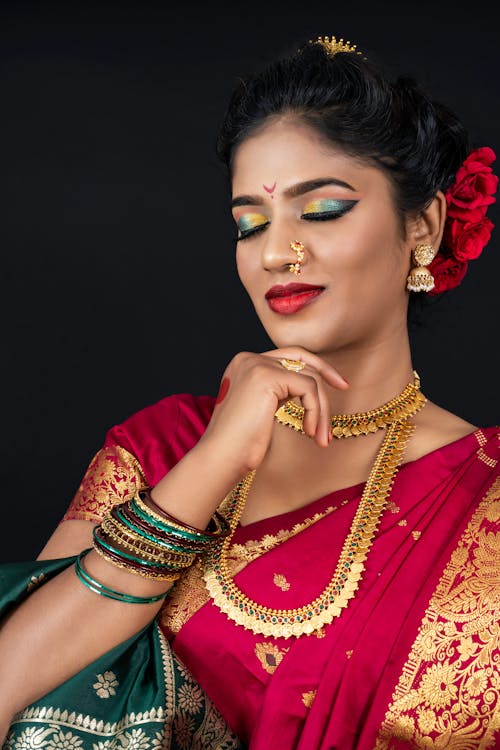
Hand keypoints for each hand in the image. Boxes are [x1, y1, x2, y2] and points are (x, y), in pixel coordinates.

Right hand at [199, 346, 347, 475]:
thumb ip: (278, 392)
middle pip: (300, 357)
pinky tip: (309, 433)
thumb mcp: (261, 409)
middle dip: (325, 371)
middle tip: (344, 387)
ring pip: (308, 377)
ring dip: (321, 409)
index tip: (334, 384)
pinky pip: (308, 388)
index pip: (288, 356)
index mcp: (244, 364)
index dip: (313, 367)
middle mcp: (248, 358)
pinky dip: (315, 411)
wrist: (221, 458)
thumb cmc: (239, 444)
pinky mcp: (266, 377)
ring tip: (321, 437)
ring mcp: (256, 365)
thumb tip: (307, 387)